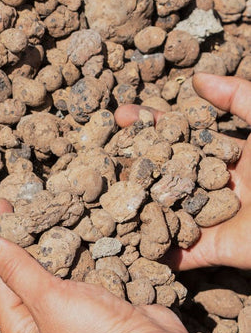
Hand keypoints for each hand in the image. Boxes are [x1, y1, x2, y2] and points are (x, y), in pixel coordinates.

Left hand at [0, 199, 193, 332]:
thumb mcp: (47, 299)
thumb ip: (16, 270)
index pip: (0, 279)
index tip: (2, 206)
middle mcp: (41, 328)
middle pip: (22, 276)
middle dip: (20, 241)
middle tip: (18, 206)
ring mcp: (69, 318)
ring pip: (50, 273)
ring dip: (46, 244)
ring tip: (39, 212)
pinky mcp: (93, 307)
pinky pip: (75, 274)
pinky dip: (72, 253)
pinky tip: (70, 230)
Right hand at [115, 73, 250, 270]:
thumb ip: (239, 98)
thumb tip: (197, 78)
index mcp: (224, 156)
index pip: (179, 137)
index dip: (150, 125)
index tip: (120, 114)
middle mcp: (211, 186)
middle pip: (164, 172)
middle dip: (131, 161)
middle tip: (97, 150)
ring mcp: (211, 218)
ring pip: (163, 210)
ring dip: (133, 205)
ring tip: (97, 194)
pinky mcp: (214, 249)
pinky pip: (178, 253)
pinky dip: (154, 251)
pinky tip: (121, 242)